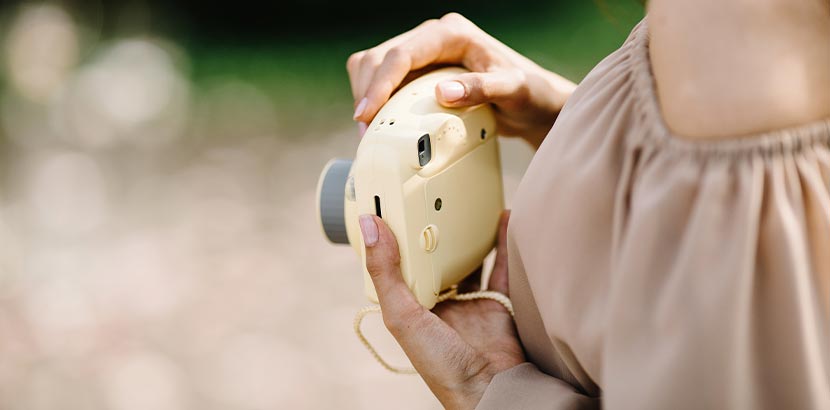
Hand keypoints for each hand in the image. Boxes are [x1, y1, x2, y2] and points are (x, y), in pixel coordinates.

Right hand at [347, 13, 576, 147]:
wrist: (533, 102)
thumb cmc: (529, 94)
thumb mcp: (513, 91)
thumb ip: (482, 88)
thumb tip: (442, 92)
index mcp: (451, 33)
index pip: (402, 54)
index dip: (379, 84)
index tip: (366, 114)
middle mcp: (432, 38)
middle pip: (379, 57)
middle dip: (366, 93)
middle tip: (365, 132)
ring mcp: (423, 54)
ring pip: (373, 66)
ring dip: (365, 96)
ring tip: (370, 132)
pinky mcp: (419, 73)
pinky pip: (383, 81)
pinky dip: (375, 101)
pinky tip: (380, 124)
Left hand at [358, 211, 524, 408]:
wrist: (491, 388)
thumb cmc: (442, 365)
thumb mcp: (403, 317)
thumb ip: (387, 273)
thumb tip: (370, 227)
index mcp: (410, 309)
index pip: (397, 266)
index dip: (393, 240)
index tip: (389, 209)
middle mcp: (437, 304)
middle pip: (433, 260)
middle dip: (430, 234)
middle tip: (428, 201)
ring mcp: (468, 302)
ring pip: (465, 260)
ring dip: (463, 236)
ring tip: (461, 207)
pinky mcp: (497, 301)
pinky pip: (501, 265)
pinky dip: (503, 242)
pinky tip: (502, 219)